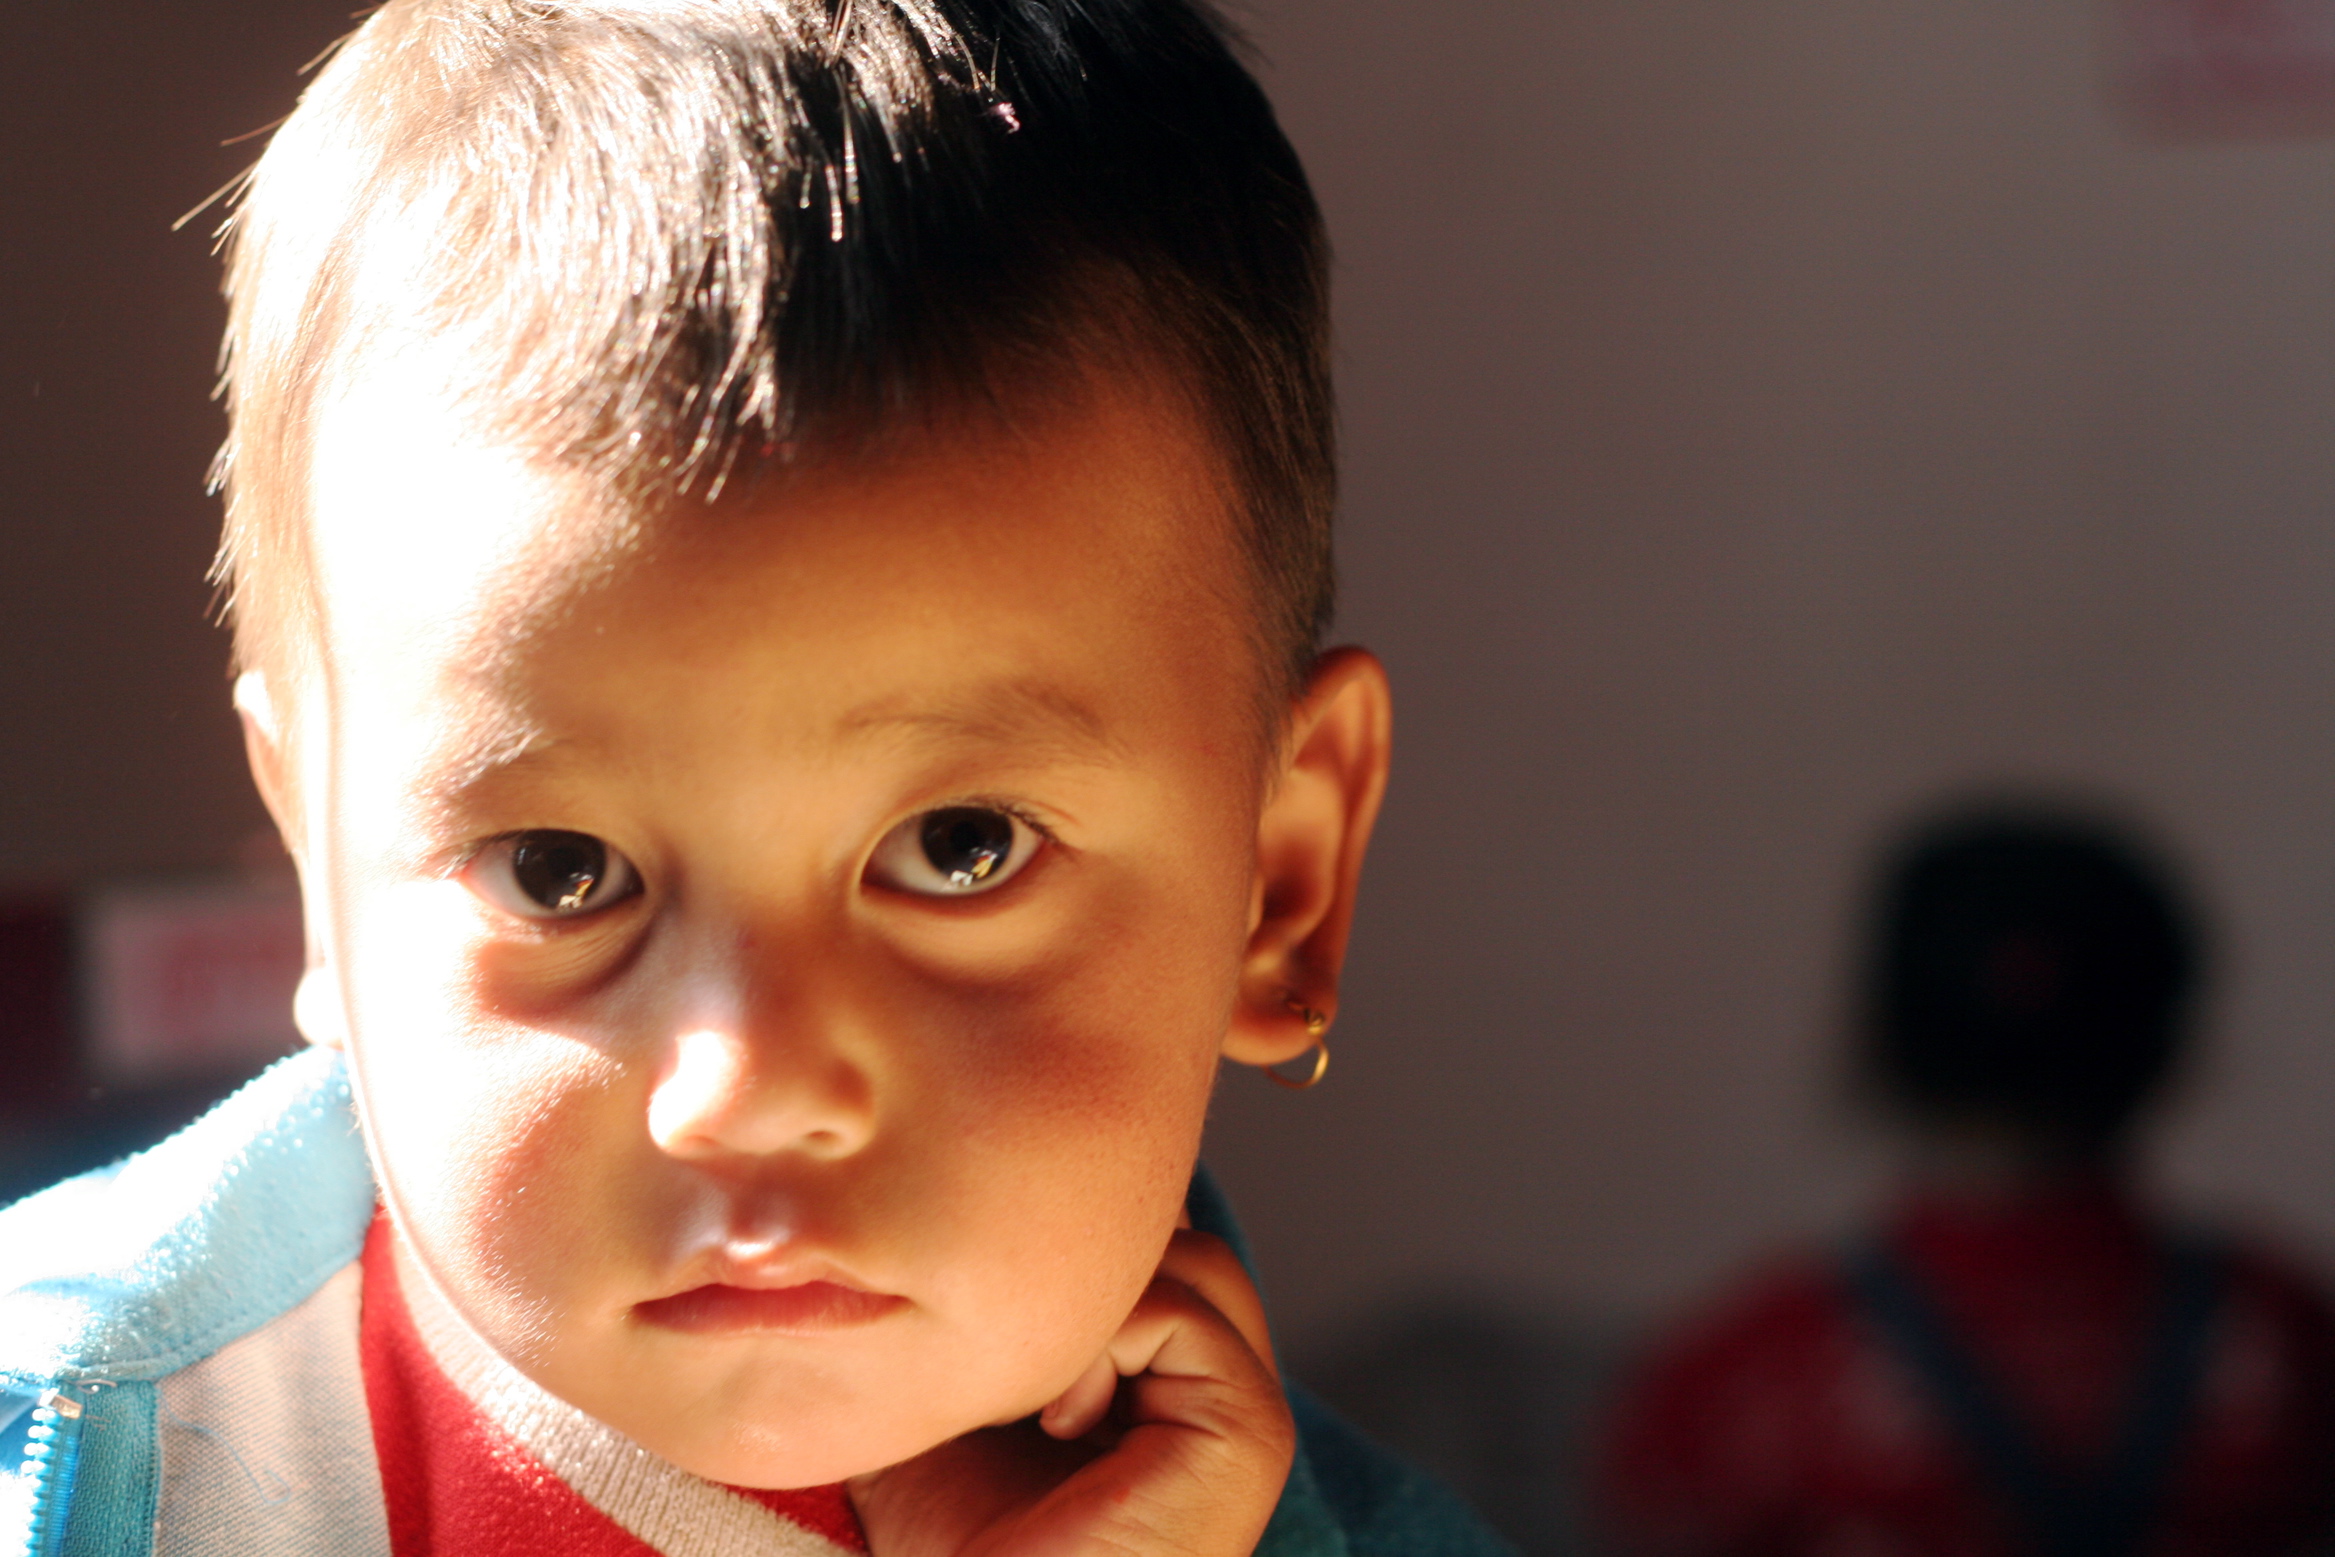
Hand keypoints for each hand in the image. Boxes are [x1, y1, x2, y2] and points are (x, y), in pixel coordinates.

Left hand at [848, 1229, 1295, 1556]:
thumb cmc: (952, 1549)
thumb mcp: (963, 1392)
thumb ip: (993, 1305)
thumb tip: (980, 1195)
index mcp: (1164, 1385)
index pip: (1153, 1249)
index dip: (1073, 1246)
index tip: (992, 1280)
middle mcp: (1217, 1395)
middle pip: (1180, 1241)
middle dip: (1088, 1261)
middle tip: (1008, 1332)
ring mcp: (1245, 1414)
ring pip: (1186, 1260)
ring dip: (1091, 1298)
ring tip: (1034, 1391)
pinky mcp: (1250, 1433)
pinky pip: (1181, 1312)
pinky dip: (1104, 1340)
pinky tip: (1059, 1420)